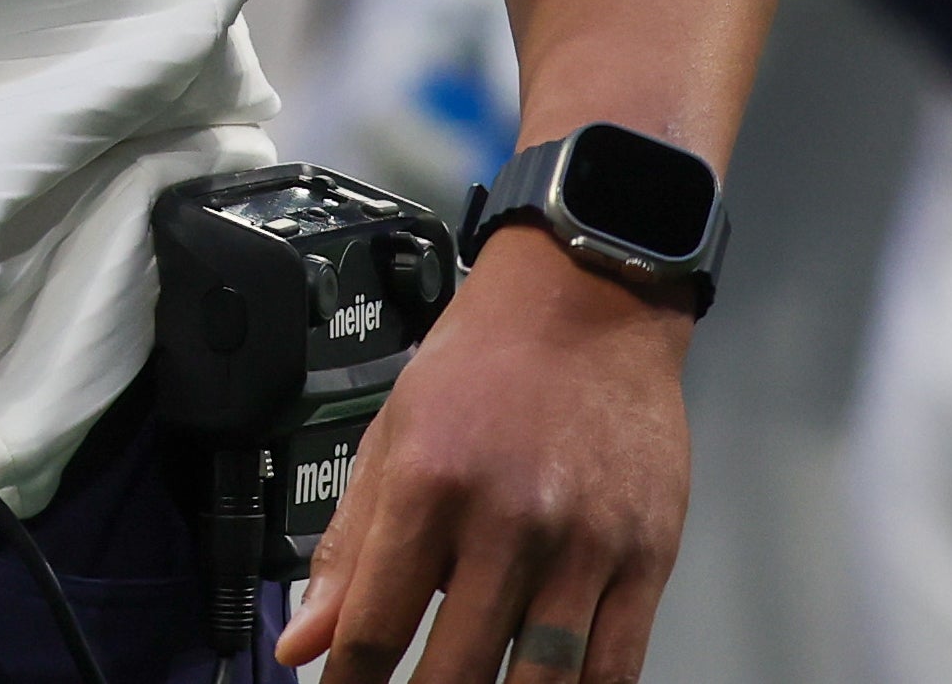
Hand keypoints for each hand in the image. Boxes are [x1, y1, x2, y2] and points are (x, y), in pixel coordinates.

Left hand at [279, 232, 691, 683]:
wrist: (585, 304)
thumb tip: (302, 642)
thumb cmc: (477, 369)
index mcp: (430, 487)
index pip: (375, 627)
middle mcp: (509, 522)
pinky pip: (614, 668)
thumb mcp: (391, 438)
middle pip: (456, 670)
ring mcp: (585, 546)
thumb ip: (348, 548)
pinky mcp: (648, 558)